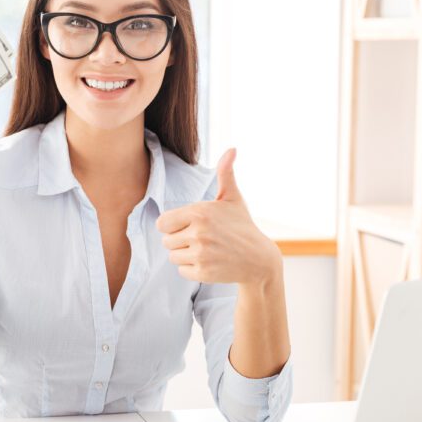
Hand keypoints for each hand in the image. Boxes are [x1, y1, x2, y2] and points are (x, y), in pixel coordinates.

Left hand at [156, 148, 280, 284]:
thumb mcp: (232, 199)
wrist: (259, 259)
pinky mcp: (203, 272)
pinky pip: (182, 271)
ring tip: (206, 251)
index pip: (162, 223)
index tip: (189, 226)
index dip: (173, 225)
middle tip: (201, 240)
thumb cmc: (242, 226)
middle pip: (166, 241)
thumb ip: (225, 174)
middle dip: (180, 241)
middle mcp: (198, 233)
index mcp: (199, 212)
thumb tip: (232, 149)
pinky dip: (192, 269)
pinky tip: (209, 263)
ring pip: (173, 257)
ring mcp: (201, 254)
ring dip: (186, 256)